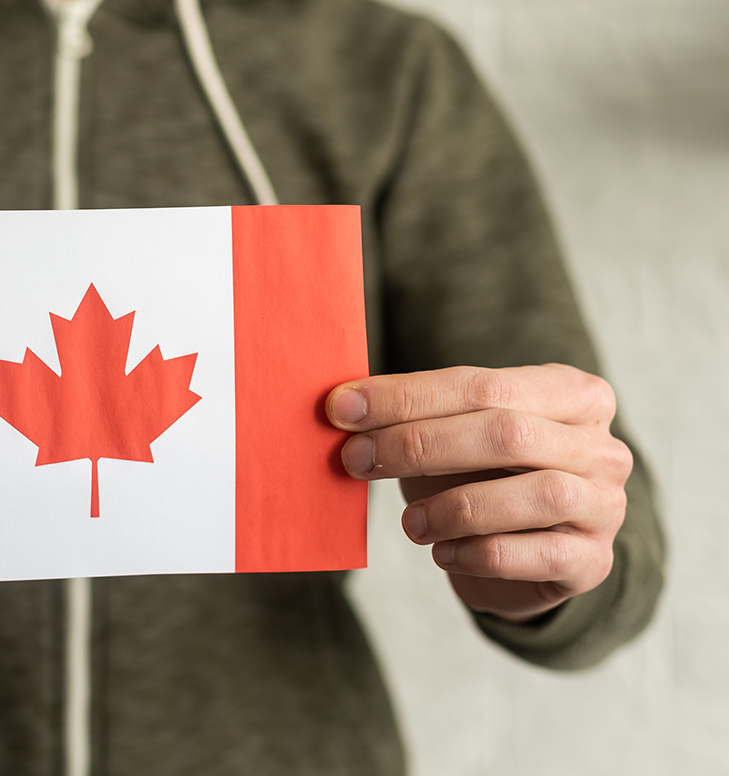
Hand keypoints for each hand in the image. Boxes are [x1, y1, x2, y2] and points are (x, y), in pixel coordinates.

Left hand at [326, 364, 630, 621]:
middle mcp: (598, 445)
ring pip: (538, 494)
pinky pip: (543, 554)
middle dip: (419, 445)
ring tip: (409, 523)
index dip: (405, 397)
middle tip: (356, 460)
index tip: (340, 408)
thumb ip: (413, 415)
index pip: (481, 385)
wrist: (521, 557)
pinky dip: (483, 554)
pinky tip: (443, 554)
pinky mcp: (594, 561)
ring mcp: (605, 504)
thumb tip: (342, 405)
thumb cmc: (477, 478)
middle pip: (507, 434)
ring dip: (457, 507)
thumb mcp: (450, 436)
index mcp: (569, 393)